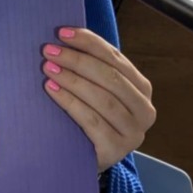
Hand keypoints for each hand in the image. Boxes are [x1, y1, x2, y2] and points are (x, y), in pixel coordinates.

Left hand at [42, 27, 155, 170]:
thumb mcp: (97, 92)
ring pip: (103, 99)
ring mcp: (134, 133)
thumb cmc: (90, 119)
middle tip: (50, 51)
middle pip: (110, 77)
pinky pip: (92, 121)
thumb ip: (92, 69)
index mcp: (142, 89)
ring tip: (48, 69)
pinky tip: (52, 91)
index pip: (116, 58)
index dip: (89, 42)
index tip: (62, 32)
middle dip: (77, 60)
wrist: (87, 160)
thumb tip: (64, 37)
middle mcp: (144, 110)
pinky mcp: (117, 150)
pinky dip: (70, 103)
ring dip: (72, 80)